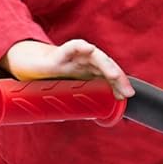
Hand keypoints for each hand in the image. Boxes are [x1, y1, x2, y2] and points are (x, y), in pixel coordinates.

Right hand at [3, 38, 134, 99]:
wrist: (36, 65)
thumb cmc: (57, 79)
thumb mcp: (73, 92)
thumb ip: (82, 100)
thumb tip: (94, 116)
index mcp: (92, 71)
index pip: (110, 76)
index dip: (119, 85)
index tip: (126, 96)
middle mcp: (88, 61)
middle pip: (108, 67)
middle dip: (118, 78)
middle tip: (126, 91)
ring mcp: (77, 55)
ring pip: (96, 56)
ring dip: (106, 65)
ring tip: (113, 75)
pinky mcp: (63, 51)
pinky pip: (74, 47)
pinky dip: (82, 47)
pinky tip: (89, 49)